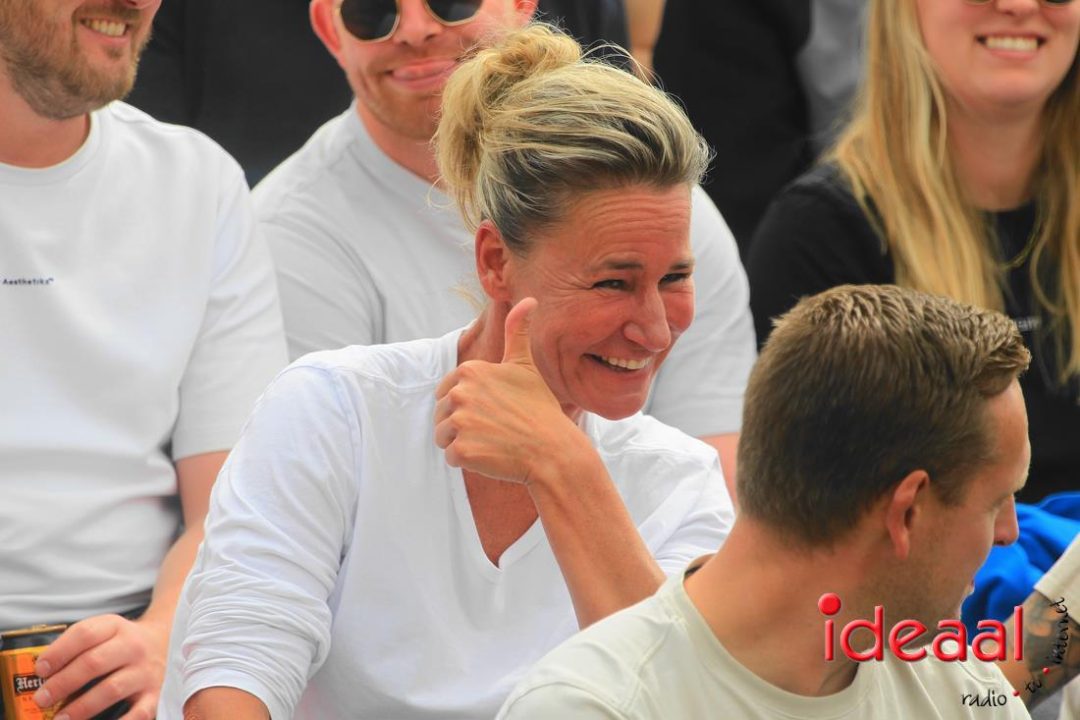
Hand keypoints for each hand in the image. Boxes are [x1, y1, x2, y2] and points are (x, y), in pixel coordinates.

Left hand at [33, 613, 167, 719]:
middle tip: (42, 699)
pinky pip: (139, 712)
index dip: (58, 652)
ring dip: (81, 707)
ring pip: (111, 689)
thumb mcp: (106, 631)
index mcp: (116, 627)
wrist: (168, 642)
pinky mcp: (156, 694)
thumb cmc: (123, 643)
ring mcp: (145, 671)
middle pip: (93, 663)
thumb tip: (45, 673)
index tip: (40, 670)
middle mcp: (133, 647)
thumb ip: (78, 646)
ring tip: (60, 718)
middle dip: (62, 683)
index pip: (85, 634)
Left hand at [435, 297, 584, 485]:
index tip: (494, 408)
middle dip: (463, 424)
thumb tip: (530, 299)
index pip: (447, 392)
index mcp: (469, 371)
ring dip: (463, 443)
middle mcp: (460, 393)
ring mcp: (459, 422)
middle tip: (496, 427)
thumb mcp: (525, 366)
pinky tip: (492, 455)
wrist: (552, 450)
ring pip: (443, 436)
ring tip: (492, 440)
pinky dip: (469, 461)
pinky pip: (451, 457)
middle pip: (442, 414)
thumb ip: (517, 332)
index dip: (468, 404)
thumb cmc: (538, 408)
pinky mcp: (461, 450)